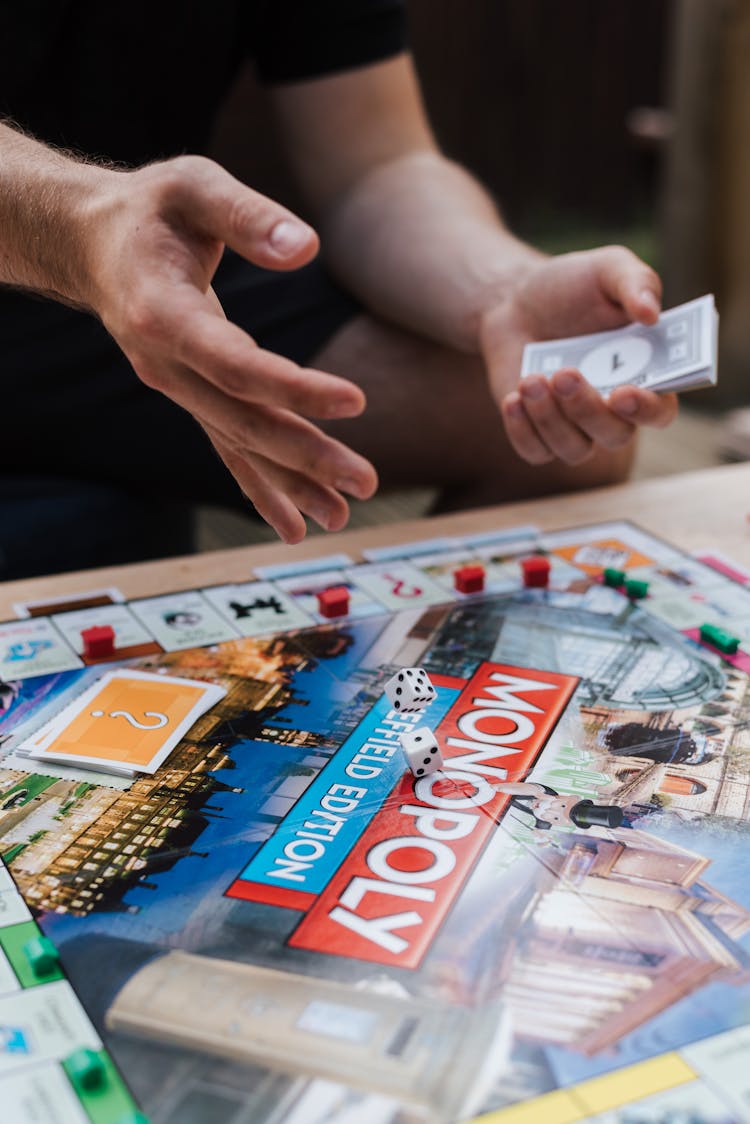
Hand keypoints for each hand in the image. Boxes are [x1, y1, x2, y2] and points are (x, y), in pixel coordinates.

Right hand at [84, 155, 377, 542]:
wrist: (92, 244)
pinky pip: (227, 448)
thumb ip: (247, 215)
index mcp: (164, 315)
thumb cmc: (151, 208)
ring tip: (341, 518)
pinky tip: (294, 524)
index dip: (294, 387)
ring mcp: (176, 389)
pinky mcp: (190, 397)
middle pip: (242, 420)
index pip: (237, 364)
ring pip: (237, 445)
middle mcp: (166, 366)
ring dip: (290, 485)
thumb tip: (305, 248)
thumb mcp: (193, 186)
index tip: (355, 402)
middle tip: (365, 482)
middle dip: (305, 456)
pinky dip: (261, 487)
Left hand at [478, 246, 677, 464]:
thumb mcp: (608, 268)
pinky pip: (535, 452)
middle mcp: (614, 411)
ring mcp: (576, 427)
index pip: (660, 412)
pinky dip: (522, 431)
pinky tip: (513, 399)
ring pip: (574, 449)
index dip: (646, 410)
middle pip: (615, 436)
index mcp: (645, 377)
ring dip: (550, 419)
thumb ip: (637, 283)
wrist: (515, 302)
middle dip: (587, 408)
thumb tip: (651, 313)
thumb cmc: (571, 287)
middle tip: (563, 373)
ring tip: (530, 379)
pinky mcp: (538, 434)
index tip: (624, 393)